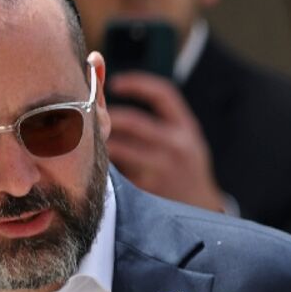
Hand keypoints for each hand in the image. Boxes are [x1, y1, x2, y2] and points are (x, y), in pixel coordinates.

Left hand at [104, 71, 225, 211]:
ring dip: (99, 142)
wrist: (202, 208)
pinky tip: (95, 165)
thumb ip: (162, 122)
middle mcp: (177, 146)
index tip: (116, 82)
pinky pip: (116, 171)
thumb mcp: (185, 140)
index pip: (162, 94)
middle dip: (106, 116)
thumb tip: (116, 94)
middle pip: (131, 121)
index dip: (136, 83)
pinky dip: (102, 165)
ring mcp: (161, 169)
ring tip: (88, 140)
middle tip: (90, 116)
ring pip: (117, 147)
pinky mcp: (147, 189)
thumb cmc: (186, 169)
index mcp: (187, 129)